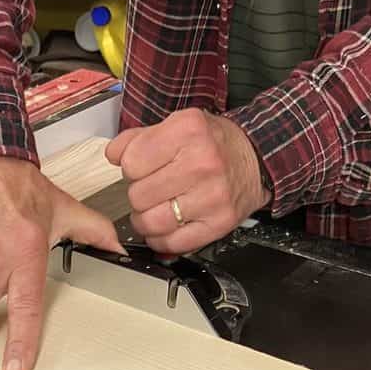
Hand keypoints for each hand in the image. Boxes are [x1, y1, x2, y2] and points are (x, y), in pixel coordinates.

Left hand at [106, 109, 270, 254]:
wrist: (257, 158)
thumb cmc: (214, 143)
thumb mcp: (178, 125)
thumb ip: (138, 138)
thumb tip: (112, 154)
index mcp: (188, 131)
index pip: (131, 162)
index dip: (131, 168)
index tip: (142, 168)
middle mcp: (202, 163)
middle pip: (138, 195)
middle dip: (139, 194)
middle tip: (153, 189)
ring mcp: (212, 196)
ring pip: (150, 222)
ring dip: (146, 220)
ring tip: (157, 208)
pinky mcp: (219, 223)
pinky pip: (171, 244)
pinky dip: (161, 239)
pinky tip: (168, 225)